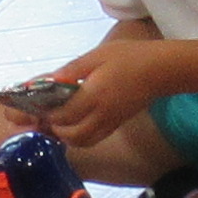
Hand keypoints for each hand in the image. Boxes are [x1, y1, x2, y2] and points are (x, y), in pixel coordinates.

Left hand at [39, 49, 162, 152]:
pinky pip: (93, 138)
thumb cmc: (129, 57)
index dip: (47, 114)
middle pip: (72, 135)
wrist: (160, 70)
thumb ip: (72, 70)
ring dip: (66, 136)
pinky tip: (74, 122)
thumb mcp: (97, 55)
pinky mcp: (116, 124)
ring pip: (82, 141)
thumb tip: (49, 80)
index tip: (36, 106)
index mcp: (95, 94)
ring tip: (58, 121)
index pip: (64, 115)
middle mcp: (102, 114)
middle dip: (55, 129)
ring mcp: (111, 122)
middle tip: (45, 116)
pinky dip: (79, 136)